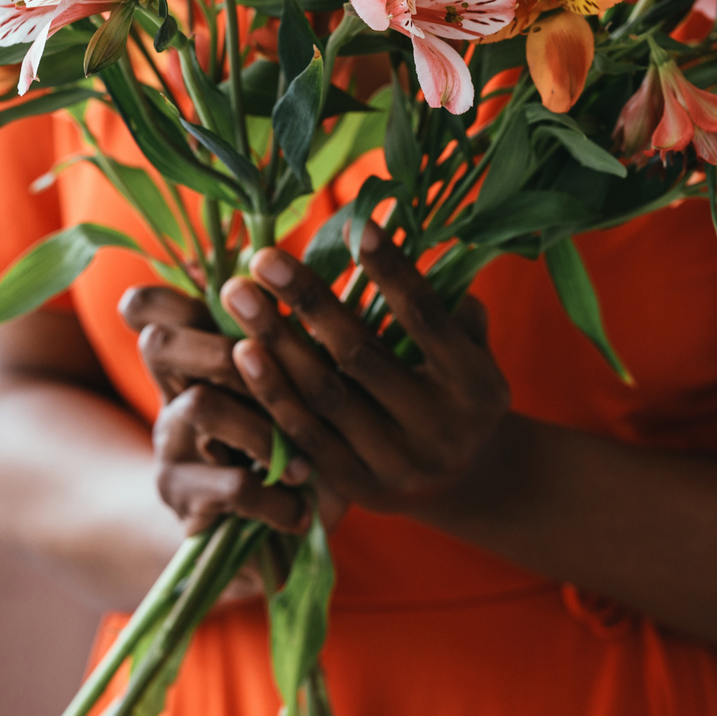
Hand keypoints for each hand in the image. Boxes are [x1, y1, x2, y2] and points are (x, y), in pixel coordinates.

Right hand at [119, 286, 340, 538]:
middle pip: (160, 343)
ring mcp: (169, 449)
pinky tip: (300, 512)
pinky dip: (276, 500)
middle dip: (224, 350)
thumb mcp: (295, 401)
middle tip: (283, 378)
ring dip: (264, 433)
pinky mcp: (180, 501)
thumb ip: (296, 354)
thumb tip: (319, 297)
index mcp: (198, 362)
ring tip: (304, 467)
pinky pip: (231, 485)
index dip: (171, 296)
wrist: (252, 551)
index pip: (149, 308)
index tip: (230, 298)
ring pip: (201, 404)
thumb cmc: (290, 457)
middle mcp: (170, 396)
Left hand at [221, 222, 508, 520]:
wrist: (465, 480)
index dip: (393, 273)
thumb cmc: (458, 388)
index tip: (356, 225)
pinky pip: (306, 437)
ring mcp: (398, 465)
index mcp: (477, 385)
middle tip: (263, 257)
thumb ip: (449, 305)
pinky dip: (273, 393)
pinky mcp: (359, 489)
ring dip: (277, 342)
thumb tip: (405, 249)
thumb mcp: (474, 349)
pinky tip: (244, 352)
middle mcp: (440, 429)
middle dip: (309, 301)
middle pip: (363, 356)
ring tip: (239, 295)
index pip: (427, 319)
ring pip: (326, 397)